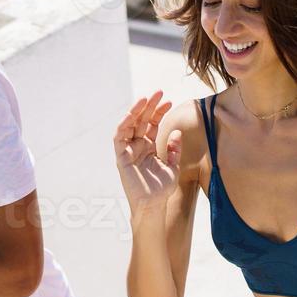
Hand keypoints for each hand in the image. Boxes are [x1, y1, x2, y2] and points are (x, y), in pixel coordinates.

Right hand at [114, 90, 180, 220]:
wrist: (152, 205)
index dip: (160, 112)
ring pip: (130, 125)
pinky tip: (131, 114)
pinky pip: (119, 137)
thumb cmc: (161, 189)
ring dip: (137, 111)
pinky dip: (124, 125)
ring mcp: (128, 150)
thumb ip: (173, 149)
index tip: (170, 102)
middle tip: (159, 92)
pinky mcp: (121, 157)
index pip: (153, 125)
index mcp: (148, 147)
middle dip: (150, 106)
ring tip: (146, 98)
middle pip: (142, 121)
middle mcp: (137, 146)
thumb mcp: (172, 166)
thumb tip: (176, 132)